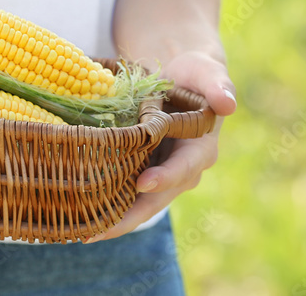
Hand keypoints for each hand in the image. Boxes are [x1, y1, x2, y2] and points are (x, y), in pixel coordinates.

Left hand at [85, 50, 235, 241]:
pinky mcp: (140, 172)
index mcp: (200, 150)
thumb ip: (217, 86)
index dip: (165, 177)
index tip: (143, 182)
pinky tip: (78, 217)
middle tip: (97, 232)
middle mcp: (181, 172)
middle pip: (155, 200)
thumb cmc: (194, 75)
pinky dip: (104, 206)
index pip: (183, 168)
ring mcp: (159, 175)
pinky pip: (124, 195)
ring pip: (137, 205)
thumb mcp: (206, 73)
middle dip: (128, 218)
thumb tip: (227, 103)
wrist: (179, 81)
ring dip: (111, 221)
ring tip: (82, 232)